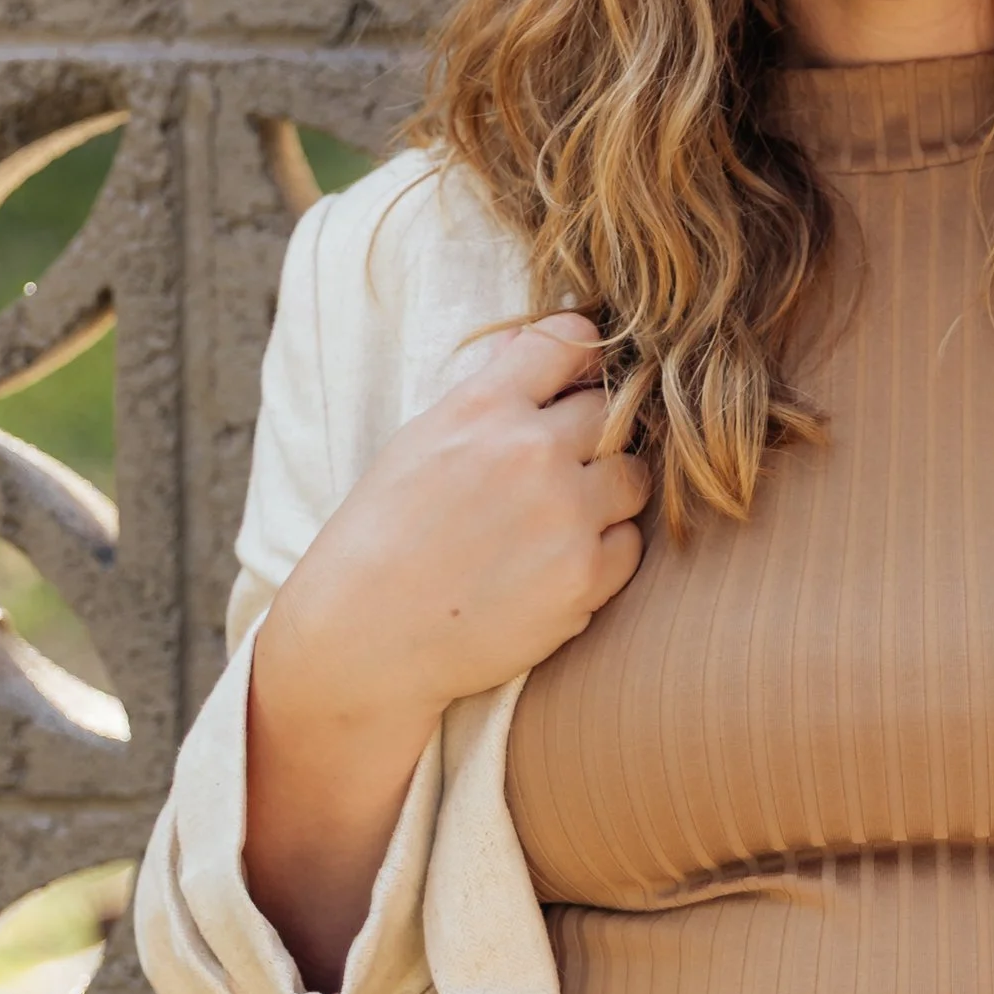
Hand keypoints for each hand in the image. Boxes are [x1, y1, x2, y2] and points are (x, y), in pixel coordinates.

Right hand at [246, 313, 648, 979]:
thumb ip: (488, 394)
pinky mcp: (585, 582)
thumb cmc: (373, 551)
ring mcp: (561, 514)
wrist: (352, 658)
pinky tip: (555, 581)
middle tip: (565, 469)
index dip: (585, 355)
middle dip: (610, 430)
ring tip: (550, 536)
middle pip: (622, 405)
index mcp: (472, 405)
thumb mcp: (415, 449)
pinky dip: (612, 561)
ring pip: (640, 478)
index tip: (579, 375)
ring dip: (618, 498)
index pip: (574, 334)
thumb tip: (569, 336)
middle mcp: (525, 448)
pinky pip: (634, 551)